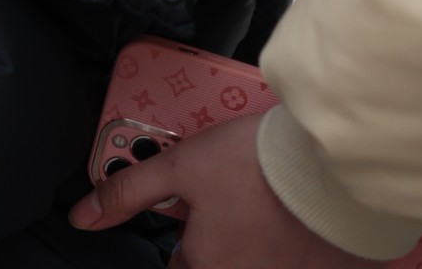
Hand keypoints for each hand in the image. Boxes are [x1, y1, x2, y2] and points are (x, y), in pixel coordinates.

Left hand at [72, 116, 378, 268]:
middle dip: (221, 237)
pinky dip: (295, 243)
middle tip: (238, 200)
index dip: (184, 236)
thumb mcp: (179, 167)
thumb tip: (82, 217)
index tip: (199, 214)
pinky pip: (298, 261)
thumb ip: (128, 193)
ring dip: (258, 239)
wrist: (339, 163)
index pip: (179, 263)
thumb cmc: (260, 166)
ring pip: (258, 261)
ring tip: (269, 203)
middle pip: (218, 262)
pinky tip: (299, 216)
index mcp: (208, 266)